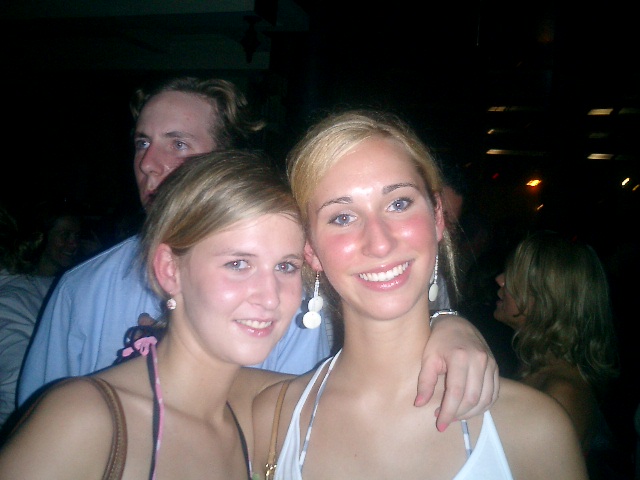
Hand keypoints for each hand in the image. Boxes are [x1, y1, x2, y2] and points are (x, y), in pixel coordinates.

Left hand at [415, 315, 498, 431]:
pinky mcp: (496, 368)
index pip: (456, 392)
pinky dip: (483, 406)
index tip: (439, 425)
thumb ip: (424, 381)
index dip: (448, 412)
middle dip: (458, 414)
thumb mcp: (427, 357)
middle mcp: (479, 360)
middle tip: (444, 418)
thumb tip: (419, 404)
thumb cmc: (438, 340)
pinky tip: (469, 409)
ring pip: (486, 399)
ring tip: (455, 415)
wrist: (457, 323)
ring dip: (471, 413)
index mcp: (460, 357)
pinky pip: (494, 394)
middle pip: (472, 398)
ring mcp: (491, 364)